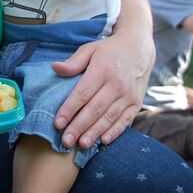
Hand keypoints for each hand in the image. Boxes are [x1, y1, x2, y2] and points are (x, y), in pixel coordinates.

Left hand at [52, 33, 152, 148]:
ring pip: (109, 117)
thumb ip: (73, 62)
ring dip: (94, 132)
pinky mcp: (136, 102)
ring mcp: (128, 95)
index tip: (58, 123)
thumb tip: (55, 68)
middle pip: (95, 109)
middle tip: (65, 141)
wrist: (138, 48)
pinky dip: (115, 131)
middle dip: (79, 127)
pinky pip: (125, 120)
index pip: (83, 93)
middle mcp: (116, 84)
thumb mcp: (89, 49)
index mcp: (102, 70)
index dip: (69, 110)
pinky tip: (104, 141)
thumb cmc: (108, 50)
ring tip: (81, 144)